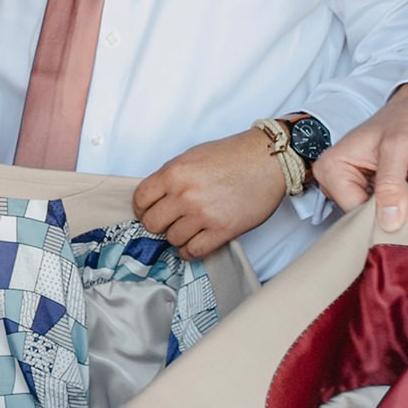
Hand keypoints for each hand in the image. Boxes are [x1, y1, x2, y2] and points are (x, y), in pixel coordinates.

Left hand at [133, 130, 290, 259]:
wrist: (267, 160)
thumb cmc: (233, 155)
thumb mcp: (192, 157)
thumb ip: (171, 177)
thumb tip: (156, 197)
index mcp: (174, 173)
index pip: (140, 200)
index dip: (142, 208)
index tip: (149, 211)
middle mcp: (185, 194)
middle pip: (152, 224)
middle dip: (158, 224)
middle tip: (169, 221)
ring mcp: (203, 214)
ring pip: (172, 239)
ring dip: (178, 236)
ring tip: (188, 228)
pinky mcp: (222, 230)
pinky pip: (194, 251)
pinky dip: (189, 251)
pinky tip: (193, 243)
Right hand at [314, 81, 407, 230]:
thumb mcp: (399, 148)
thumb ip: (391, 184)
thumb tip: (388, 221)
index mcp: (332, 168)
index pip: (352, 210)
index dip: (381, 212)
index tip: (405, 200)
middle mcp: (338, 182)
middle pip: (365, 216)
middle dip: (396, 206)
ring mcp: (357, 188)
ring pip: (381, 216)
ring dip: (406, 204)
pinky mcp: (375, 193)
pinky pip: (391, 211)